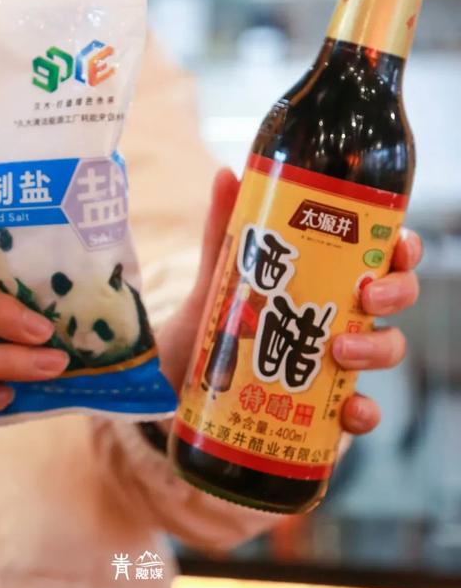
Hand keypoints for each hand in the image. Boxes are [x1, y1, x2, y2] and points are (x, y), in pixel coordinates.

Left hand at [158, 168, 420, 435]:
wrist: (183, 375)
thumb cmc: (213, 317)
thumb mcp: (218, 272)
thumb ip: (225, 227)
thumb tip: (226, 174)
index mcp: (328, 275)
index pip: (382, 255)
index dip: (404, 248)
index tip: (398, 245)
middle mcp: (343, 315)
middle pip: (397, 297)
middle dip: (396, 293)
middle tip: (369, 296)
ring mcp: (338, 361)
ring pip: (387, 349)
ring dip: (377, 348)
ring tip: (339, 351)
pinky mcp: (325, 405)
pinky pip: (361, 412)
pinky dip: (364, 413)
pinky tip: (349, 412)